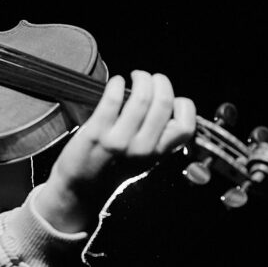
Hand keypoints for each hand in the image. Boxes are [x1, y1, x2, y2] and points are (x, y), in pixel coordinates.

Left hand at [38, 70, 195, 231]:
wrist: (81, 189)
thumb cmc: (113, 169)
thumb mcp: (145, 160)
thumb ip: (159, 138)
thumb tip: (166, 104)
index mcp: (157, 154)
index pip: (185, 126)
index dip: (183, 105)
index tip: (172, 98)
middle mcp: (142, 148)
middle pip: (164, 103)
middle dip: (161, 81)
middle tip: (152, 78)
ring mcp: (119, 140)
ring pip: (142, 98)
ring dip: (141, 78)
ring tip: (136, 76)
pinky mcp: (97, 132)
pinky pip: (113, 99)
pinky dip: (117, 84)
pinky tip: (116, 82)